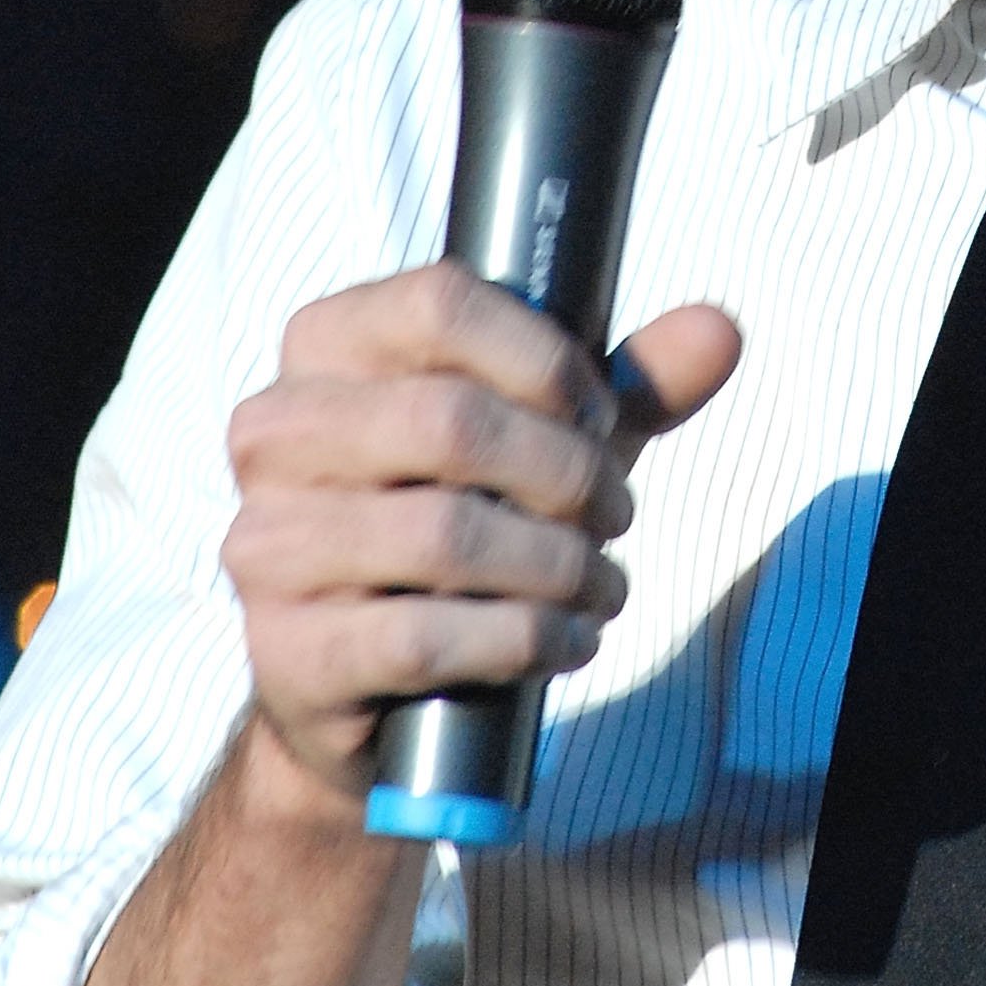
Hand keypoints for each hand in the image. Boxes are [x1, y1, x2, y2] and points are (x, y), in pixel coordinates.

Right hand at [222, 265, 740, 811]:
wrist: (372, 683)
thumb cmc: (469, 516)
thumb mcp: (552, 435)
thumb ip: (634, 381)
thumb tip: (719, 330)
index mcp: (328, 344)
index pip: (439, 303)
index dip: (546, 360)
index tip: (600, 414)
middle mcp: (275, 431)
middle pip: (450, 421)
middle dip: (567, 473)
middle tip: (616, 512)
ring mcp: (266, 544)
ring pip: (445, 534)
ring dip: (558, 565)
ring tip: (601, 582)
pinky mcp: (286, 652)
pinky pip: (424, 638)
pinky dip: (523, 639)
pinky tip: (566, 639)